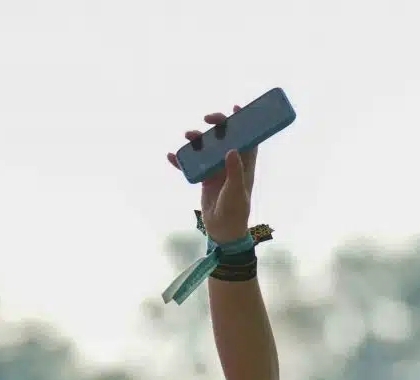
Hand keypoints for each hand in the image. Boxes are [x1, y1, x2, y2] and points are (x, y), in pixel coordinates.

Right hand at [165, 106, 254, 243]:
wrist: (222, 230)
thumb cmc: (235, 211)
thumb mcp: (236, 191)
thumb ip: (235, 171)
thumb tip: (231, 149)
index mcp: (244, 164)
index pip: (248, 138)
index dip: (245, 123)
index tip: (237, 108)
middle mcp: (231, 163)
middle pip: (224, 138)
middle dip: (216, 125)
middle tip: (207, 119)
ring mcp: (217, 169)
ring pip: (207, 148)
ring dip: (197, 140)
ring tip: (188, 136)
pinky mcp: (204, 178)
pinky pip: (191, 165)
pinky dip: (181, 161)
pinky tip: (171, 156)